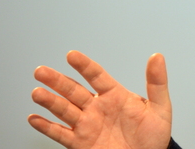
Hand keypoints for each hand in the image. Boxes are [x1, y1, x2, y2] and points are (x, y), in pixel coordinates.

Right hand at [28, 51, 171, 148]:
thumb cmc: (154, 136)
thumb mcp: (160, 108)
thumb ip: (157, 83)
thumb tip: (157, 57)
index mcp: (115, 96)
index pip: (97, 76)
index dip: (84, 65)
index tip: (72, 55)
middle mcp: (97, 108)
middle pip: (74, 90)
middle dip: (57, 81)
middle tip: (41, 71)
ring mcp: (87, 125)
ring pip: (64, 110)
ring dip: (49, 101)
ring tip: (37, 92)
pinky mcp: (81, 143)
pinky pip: (60, 134)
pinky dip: (46, 127)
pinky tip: (34, 118)